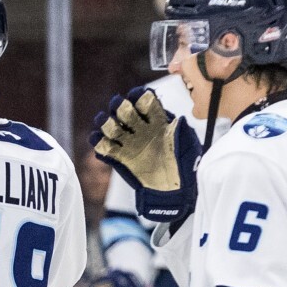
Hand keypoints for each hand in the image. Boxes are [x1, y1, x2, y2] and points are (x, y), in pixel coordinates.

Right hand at [93, 88, 200, 225]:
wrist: (174, 191)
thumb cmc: (185, 166)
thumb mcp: (189, 147)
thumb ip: (181, 133)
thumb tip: (177, 120)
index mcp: (158, 121)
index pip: (146, 103)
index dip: (140, 96)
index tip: (139, 96)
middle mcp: (141, 129)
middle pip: (125, 111)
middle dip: (120, 106)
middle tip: (119, 106)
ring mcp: (129, 143)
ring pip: (112, 127)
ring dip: (106, 122)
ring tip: (105, 122)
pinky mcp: (120, 158)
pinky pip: (105, 147)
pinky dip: (98, 143)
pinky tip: (98, 140)